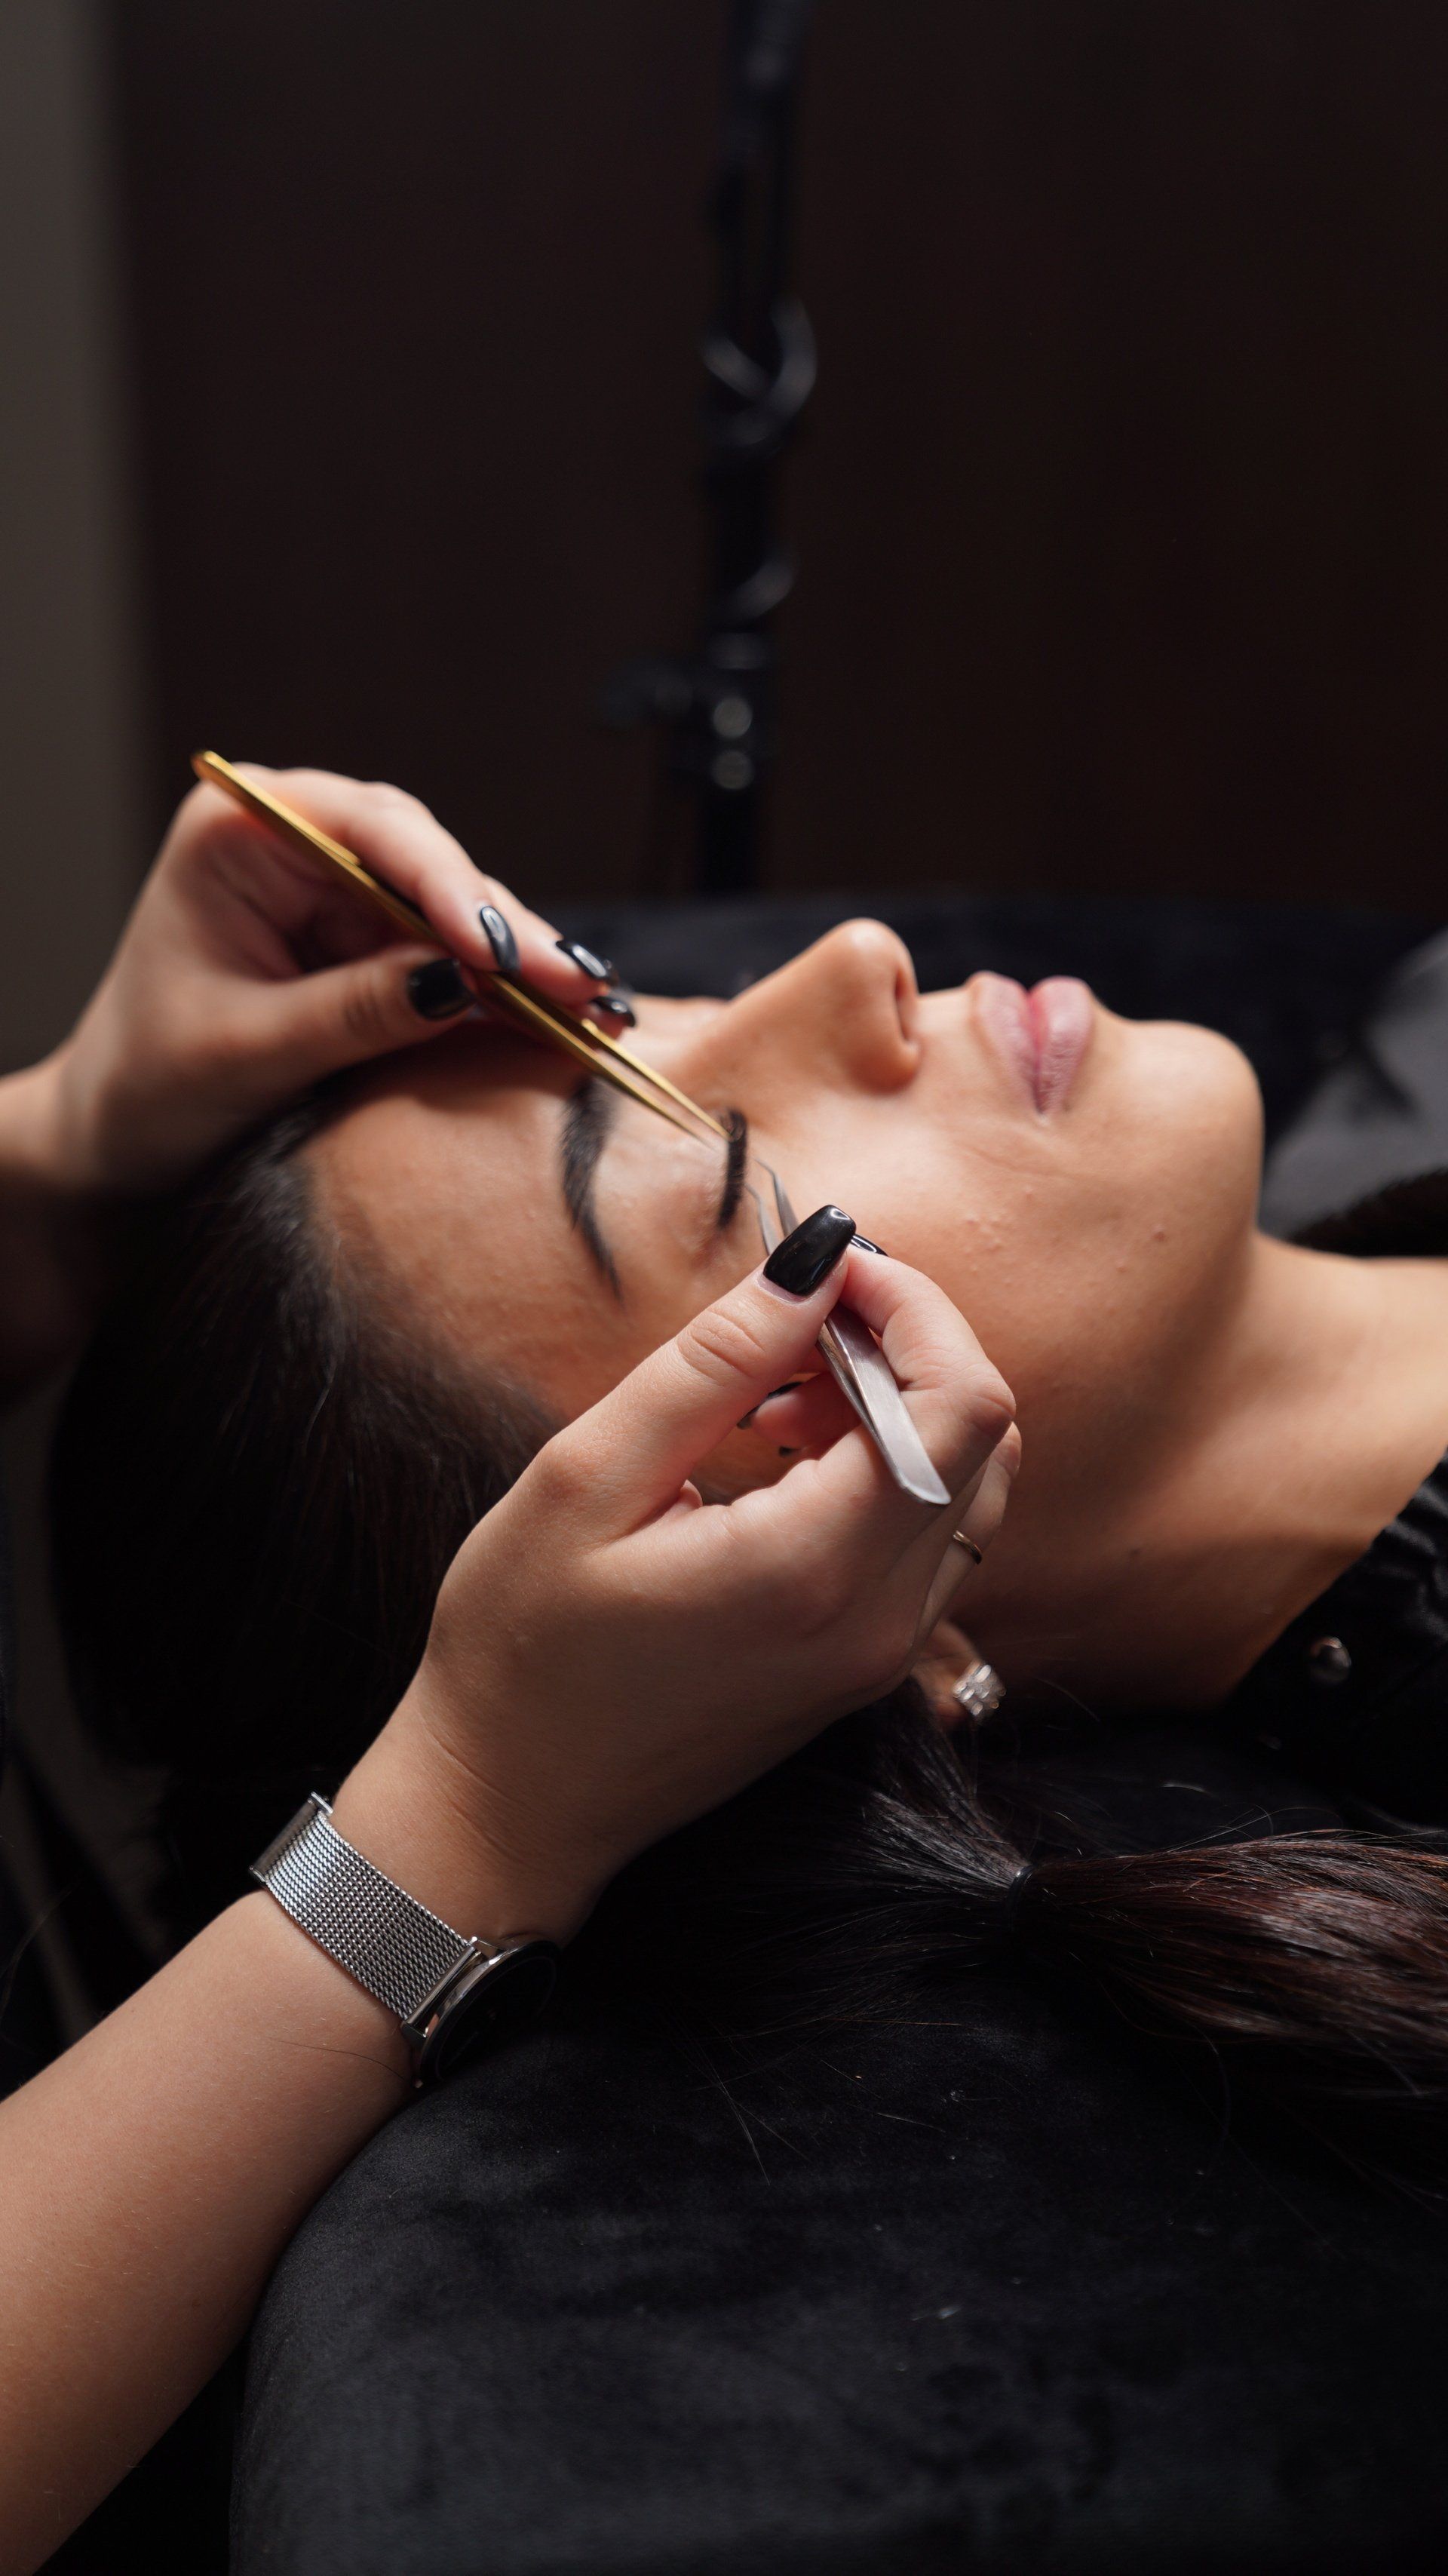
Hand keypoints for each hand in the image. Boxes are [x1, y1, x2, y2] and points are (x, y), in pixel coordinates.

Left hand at [32, 764, 611, 1199]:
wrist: (118, 1139)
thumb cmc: (150, 1086)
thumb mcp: (249, 1051)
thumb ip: (354, 1011)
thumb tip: (461, 982)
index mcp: (238, 834)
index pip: (366, 833)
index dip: (447, 884)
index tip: (502, 946)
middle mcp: (295, 844)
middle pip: (427, 863)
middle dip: (504, 928)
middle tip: (578, 984)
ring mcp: (337, 894)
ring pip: (451, 908)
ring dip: (519, 961)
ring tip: (590, 1005)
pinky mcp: (366, 945)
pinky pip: (449, 957)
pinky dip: (502, 993)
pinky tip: (561, 1017)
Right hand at [337, 1228, 1018, 1940]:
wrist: (510, 1807)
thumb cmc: (522, 1647)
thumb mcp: (589, 1476)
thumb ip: (716, 1361)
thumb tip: (818, 1258)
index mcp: (814, 1570)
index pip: (961, 1402)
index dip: (914, 1306)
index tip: (828, 1266)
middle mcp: (879, 1622)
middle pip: (983, 1433)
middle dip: (906, 1343)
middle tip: (790, 1320)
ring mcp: (883, 1655)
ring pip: (970, 1483)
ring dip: (898, 1404)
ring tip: (773, 1391)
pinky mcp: (866, 1667)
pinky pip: (930, 1537)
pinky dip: (887, 1465)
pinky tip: (781, 1454)